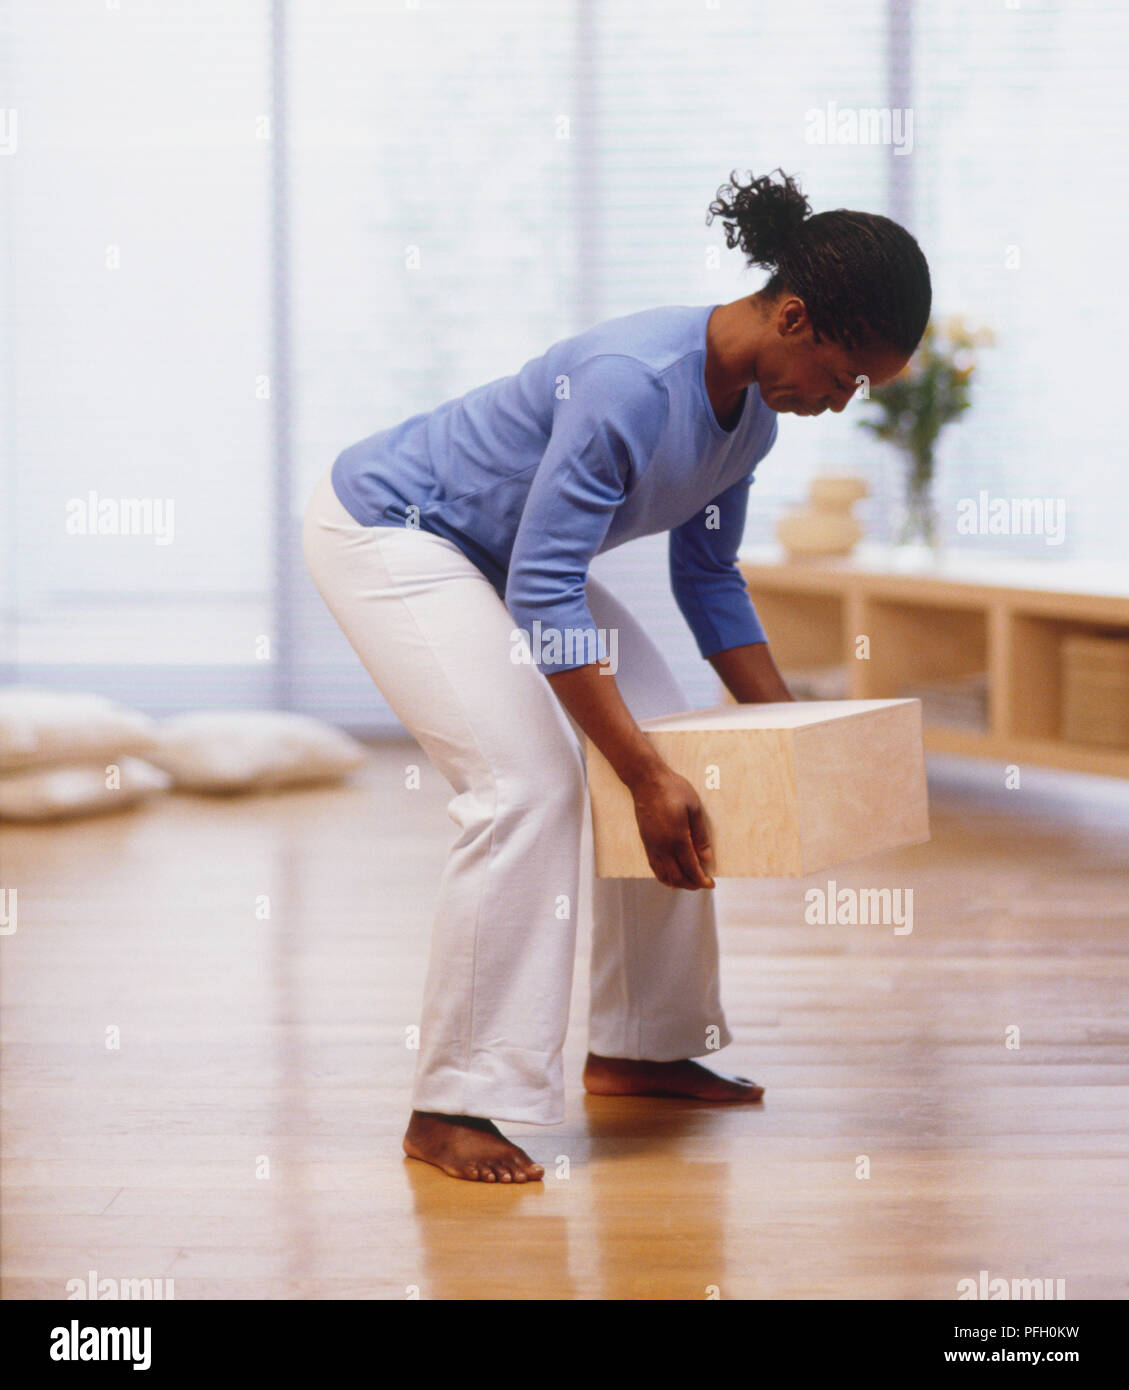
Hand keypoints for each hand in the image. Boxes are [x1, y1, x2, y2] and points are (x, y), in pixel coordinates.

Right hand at [629, 765, 715, 889]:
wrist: (647, 781)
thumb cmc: (673, 790)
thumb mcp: (695, 809)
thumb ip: (701, 836)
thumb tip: (707, 858)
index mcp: (677, 838)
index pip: (691, 868)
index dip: (701, 880)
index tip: (710, 883)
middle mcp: (662, 846)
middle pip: (677, 876)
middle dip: (691, 884)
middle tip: (702, 884)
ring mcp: (652, 846)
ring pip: (664, 875)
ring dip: (678, 883)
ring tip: (689, 882)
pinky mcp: (646, 842)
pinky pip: (654, 867)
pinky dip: (663, 877)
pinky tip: (671, 877)